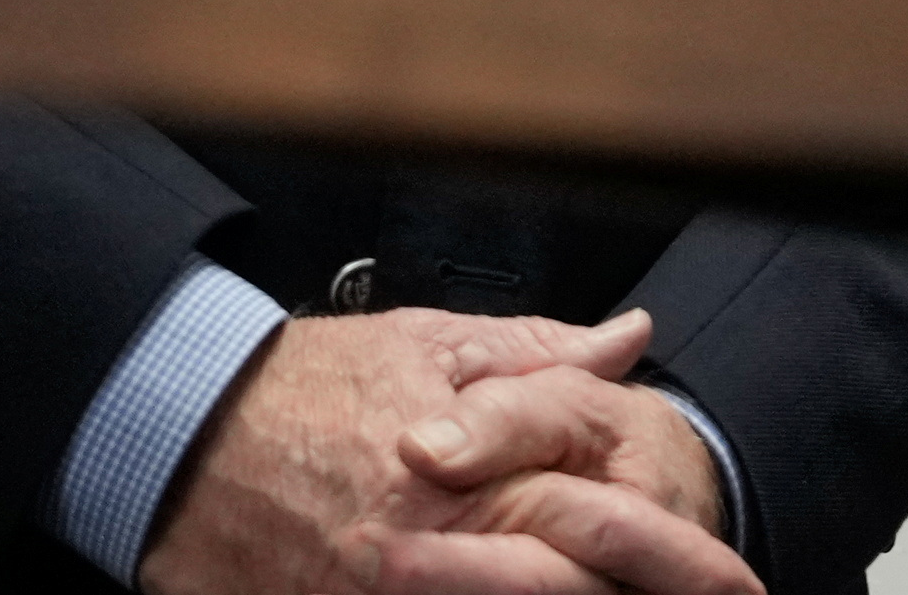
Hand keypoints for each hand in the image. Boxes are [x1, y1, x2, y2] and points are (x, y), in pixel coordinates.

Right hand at [142, 307, 688, 594]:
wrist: (176, 433)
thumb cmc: (305, 384)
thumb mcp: (430, 342)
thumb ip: (539, 354)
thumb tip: (631, 338)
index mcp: (463, 469)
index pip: (593, 521)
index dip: (673, 555)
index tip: (732, 579)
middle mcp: (427, 549)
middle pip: (560, 589)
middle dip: (648, 593)